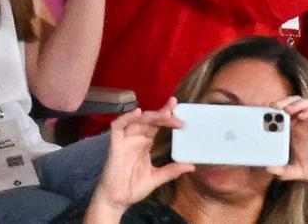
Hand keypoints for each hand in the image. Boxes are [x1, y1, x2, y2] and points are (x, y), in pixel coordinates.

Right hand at [89, 98, 193, 215]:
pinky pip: (118, 126)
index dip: (167, 116)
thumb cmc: (133, 187)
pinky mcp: (115, 144)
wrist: (117, 200)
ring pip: (137, 120)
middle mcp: (136, 138)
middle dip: (162, 112)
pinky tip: (137, 113)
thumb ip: (172, 170)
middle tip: (175, 107)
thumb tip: (191, 166)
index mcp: (145, 143)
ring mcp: (125, 140)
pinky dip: (126, 118)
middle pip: (149, 119)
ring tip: (165, 114)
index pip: (157, 125)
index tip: (179, 110)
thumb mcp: (157, 177)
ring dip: (150, 115)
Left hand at [266, 97, 307, 190]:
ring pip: (306, 102)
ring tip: (287, 110)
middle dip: (282, 102)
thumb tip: (269, 170)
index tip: (261, 110)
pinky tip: (303, 116)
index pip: (283, 113)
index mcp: (295, 130)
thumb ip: (284, 171)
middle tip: (272, 107)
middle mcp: (306, 123)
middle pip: (292, 103)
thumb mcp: (298, 171)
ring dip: (295, 103)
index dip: (273, 109)